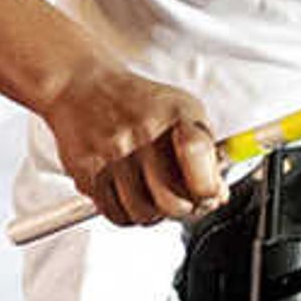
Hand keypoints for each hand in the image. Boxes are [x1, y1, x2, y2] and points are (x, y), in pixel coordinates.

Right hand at [41, 56, 222, 228]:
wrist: (81, 86)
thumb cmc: (138, 102)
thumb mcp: (182, 111)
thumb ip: (206, 152)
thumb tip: (218, 196)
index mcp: (174, 113)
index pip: (197, 154)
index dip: (208, 187)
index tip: (210, 195)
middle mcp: (142, 132)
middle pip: (172, 201)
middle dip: (184, 210)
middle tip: (183, 202)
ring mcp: (112, 152)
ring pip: (143, 214)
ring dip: (153, 214)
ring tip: (153, 195)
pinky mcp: (87, 170)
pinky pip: (114, 213)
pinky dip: (127, 214)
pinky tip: (130, 196)